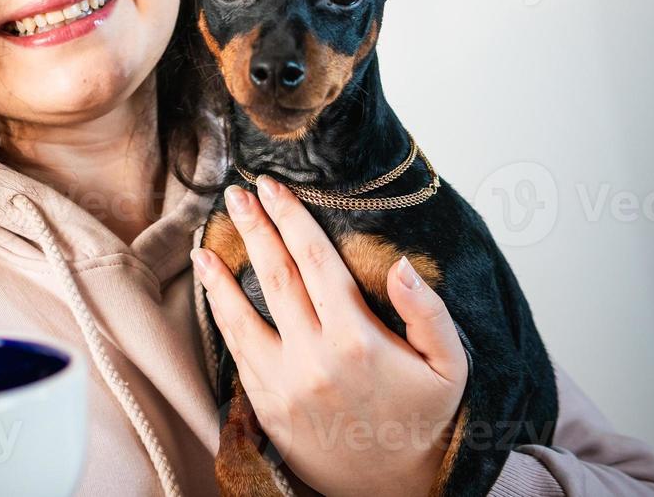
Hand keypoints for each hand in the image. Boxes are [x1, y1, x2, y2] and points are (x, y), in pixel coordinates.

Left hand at [192, 176, 468, 496]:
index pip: (314, 261)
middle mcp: (313, 358)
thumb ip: (428, 311)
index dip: (291, 218)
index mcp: (356, 339)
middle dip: (254, 229)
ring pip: (240, 315)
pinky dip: (221, 317)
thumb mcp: (449, 365)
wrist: (397, 489)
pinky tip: (213, 294)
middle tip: (237, 194)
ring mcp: (283, 384)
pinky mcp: (266, 407)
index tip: (273, 187)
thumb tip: (401, 264)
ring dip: (219, 275)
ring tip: (204, 242)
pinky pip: (237, 352)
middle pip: (274, 276)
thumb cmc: (424, 419)